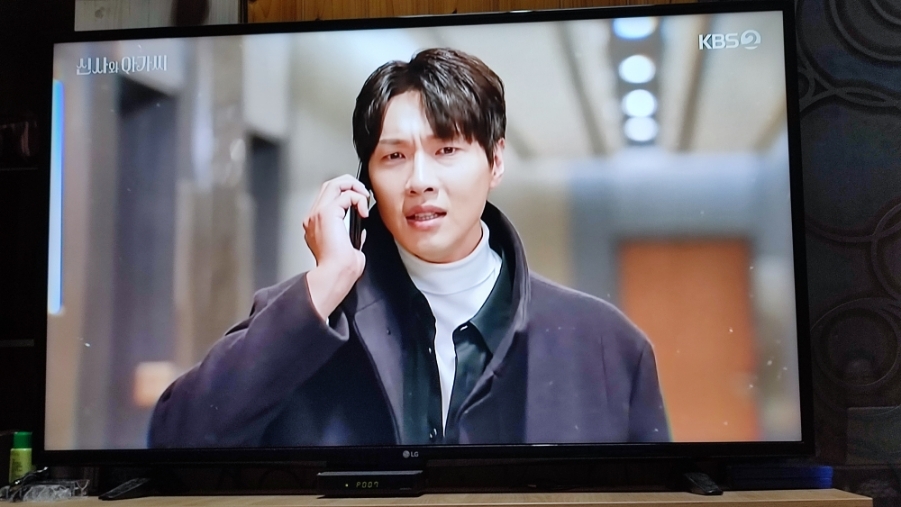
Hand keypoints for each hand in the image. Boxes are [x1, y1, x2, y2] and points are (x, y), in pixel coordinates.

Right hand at [303, 175, 369, 319]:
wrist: (334, 275)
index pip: (328, 198)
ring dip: (353, 187)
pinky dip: (358, 199)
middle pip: (329, 185)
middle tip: (364, 196)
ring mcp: (317, 214)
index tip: (360, 204)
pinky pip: (345, 195)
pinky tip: (363, 211)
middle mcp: (313, 217)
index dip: (346, 195)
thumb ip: (350, 236)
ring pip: (334, 184)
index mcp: (316, 226)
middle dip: (350, 184)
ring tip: (364, 198)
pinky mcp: (326, 214)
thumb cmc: (340, 269)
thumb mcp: (347, 248)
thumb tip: (359, 231)